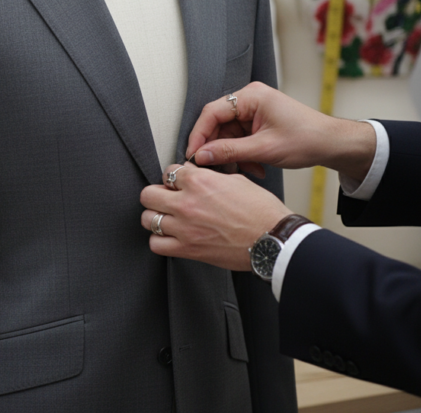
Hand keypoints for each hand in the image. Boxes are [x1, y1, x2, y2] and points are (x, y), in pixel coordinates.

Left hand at [139, 163, 290, 270]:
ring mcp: (184, 228)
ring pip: (147, 219)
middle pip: (148, 194)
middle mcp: (186, 203)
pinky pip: (156, 244)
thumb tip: (195, 174)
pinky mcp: (188, 249)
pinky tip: (169, 237)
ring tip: (166, 218)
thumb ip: (209, 177)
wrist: (273, 239)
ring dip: (155, 217)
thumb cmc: (261, 211)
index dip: (174, 177)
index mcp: (199, 182)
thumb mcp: (236, 181)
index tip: (178, 183)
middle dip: (157, 194)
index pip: (168, 172)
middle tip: (166, 199)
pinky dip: (159, 240)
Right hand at [186, 82, 374, 181]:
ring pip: (227, 135)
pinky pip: (239, 139)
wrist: (333, 144)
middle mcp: (250, 100)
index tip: (193, 154)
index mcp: (251, 97)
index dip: (199, 135)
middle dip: (217, 148)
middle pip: (218, 124)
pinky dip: (242, 155)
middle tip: (213, 167)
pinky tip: (253, 166)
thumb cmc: (308, 138)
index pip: (212, 113)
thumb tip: (201, 155)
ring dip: (232, 155)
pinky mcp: (257, 123)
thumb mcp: (264, 149)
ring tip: (243, 169)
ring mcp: (253, 112)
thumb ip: (229, 151)